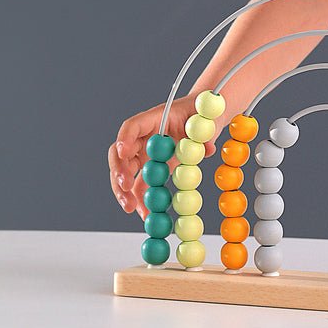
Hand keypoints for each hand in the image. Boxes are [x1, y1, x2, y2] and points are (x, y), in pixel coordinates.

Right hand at [107, 95, 219, 221]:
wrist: (205, 119)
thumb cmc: (203, 114)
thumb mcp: (206, 119)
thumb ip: (205, 133)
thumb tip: (207, 150)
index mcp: (155, 118)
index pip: (133, 126)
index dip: (125, 139)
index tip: (123, 153)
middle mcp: (145, 137)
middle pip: (122, 152)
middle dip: (120, 170)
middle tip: (125, 187)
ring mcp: (146, 153)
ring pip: (127, 172)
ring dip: (124, 190)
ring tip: (130, 208)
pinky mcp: (153, 167)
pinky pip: (141, 184)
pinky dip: (141, 199)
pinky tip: (145, 214)